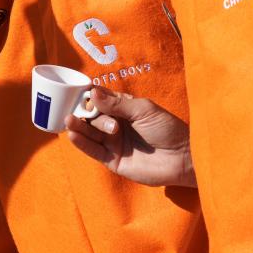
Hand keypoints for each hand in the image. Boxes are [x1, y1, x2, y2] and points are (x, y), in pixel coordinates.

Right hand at [64, 87, 196, 187]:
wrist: (183, 158)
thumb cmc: (168, 129)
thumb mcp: (143, 110)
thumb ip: (118, 103)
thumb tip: (92, 92)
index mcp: (123, 109)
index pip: (100, 99)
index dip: (89, 96)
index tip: (80, 92)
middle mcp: (115, 124)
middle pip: (92, 116)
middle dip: (87, 113)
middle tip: (88, 113)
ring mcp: (113, 143)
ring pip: (89, 132)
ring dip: (78, 126)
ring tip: (69, 120)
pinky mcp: (112, 160)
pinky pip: (93, 151)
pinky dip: (81, 143)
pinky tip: (72, 135)